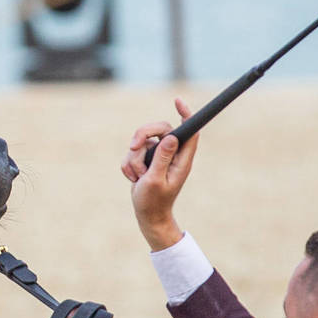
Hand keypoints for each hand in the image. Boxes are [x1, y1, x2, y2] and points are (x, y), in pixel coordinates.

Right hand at [120, 98, 199, 250]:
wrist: (147, 215)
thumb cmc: (154, 201)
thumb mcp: (156, 180)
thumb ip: (162, 158)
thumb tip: (171, 137)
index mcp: (181, 159)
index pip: (189, 131)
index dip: (185, 114)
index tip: (177, 101)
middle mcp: (171, 154)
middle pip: (159, 129)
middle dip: (142, 136)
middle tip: (133, 147)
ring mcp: (158, 156)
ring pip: (142, 142)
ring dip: (133, 159)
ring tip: (137, 177)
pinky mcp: (146, 160)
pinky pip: (132, 153)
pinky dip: (128, 166)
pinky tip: (134, 179)